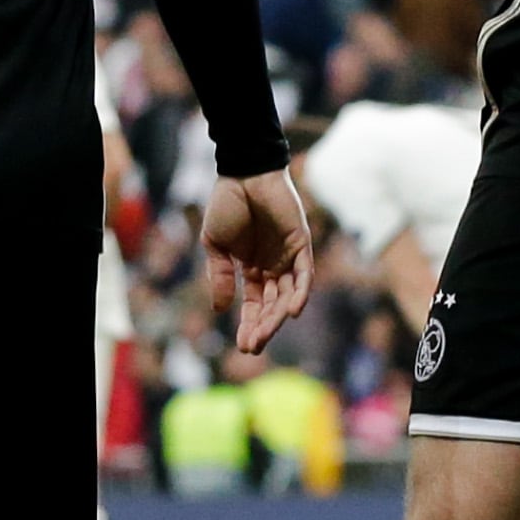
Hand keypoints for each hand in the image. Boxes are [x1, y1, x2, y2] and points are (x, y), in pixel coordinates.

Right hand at [201, 168, 315, 351]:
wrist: (243, 173)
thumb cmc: (227, 204)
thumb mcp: (215, 245)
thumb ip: (219, 276)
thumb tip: (219, 309)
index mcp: (252, 267)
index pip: (255, 303)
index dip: (249, 324)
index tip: (243, 346)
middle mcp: (273, 265)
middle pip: (272, 304)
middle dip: (263, 327)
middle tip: (253, 347)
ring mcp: (288, 256)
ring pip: (288, 294)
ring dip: (278, 316)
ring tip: (266, 335)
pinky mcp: (302, 243)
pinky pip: (304, 274)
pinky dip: (300, 293)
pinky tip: (292, 311)